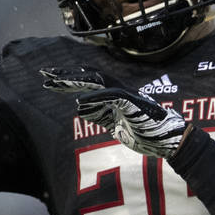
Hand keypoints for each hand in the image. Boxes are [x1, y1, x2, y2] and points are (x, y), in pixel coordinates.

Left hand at [41, 67, 185, 157]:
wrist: (170, 140)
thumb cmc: (147, 133)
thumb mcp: (116, 125)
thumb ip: (100, 115)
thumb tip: (80, 107)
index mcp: (116, 95)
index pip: (89, 83)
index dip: (69, 79)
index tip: (50, 79)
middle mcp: (121, 91)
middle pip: (90, 78)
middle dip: (66, 76)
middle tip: (44, 73)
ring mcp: (128, 96)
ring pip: (99, 82)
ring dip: (77, 82)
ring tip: (56, 82)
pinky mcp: (134, 104)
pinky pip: (113, 97)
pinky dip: (97, 98)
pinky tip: (80, 102)